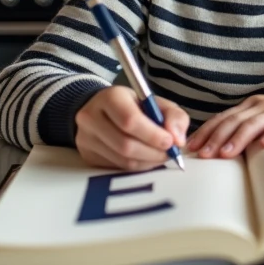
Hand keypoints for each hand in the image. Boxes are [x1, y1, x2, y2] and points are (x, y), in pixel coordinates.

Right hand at [74, 86, 189, 170]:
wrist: (102, 110)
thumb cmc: (134, 105)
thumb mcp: (156, 103)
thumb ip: (174, 116)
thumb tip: (177, 139)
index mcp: (109, 97)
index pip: (130, 121)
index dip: (152, 135)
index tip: (170, 141)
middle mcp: (91, 117)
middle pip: (125, 144)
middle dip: (153, 152)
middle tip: (170, 152)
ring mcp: (86, 138)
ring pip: (122, 160)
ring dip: (148, 161)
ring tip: (160, 155)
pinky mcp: (87, 155)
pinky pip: (117, 167)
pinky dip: (137, 166)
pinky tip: (146, 158)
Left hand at [186, 92, 263, 158]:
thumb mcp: (263, 123)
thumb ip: (245, 133)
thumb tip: (220, 154)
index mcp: (249, 107)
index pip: (222, 119)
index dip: (206, 132)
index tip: (191, 147)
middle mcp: (260, 105)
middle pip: (233, 121)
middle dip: (216, 138)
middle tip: (204, 155)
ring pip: (254, 123)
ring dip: (238, 138)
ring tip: (227, 153)